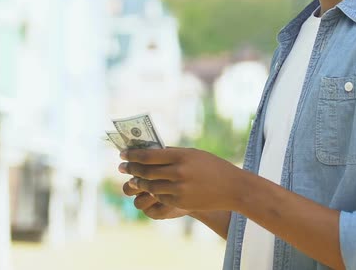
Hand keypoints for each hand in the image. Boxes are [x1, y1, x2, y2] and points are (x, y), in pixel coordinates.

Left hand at [118, 147, 244, 211]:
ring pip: (150, 186)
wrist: (233, 188)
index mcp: (181, 156)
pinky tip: (152, 188)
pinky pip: (160, 197)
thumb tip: (149, 153)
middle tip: (123, 167)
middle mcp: (178, 172)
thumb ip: (173, 154)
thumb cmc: (213, 167)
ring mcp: (179, 189)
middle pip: (145, 171)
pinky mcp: (181, 202)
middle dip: (131, 169)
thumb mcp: (194, 154)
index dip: (132, 155)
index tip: (123, 154)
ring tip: (135, 178)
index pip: (148, 156)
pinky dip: (154, 192)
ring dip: (139, 182)